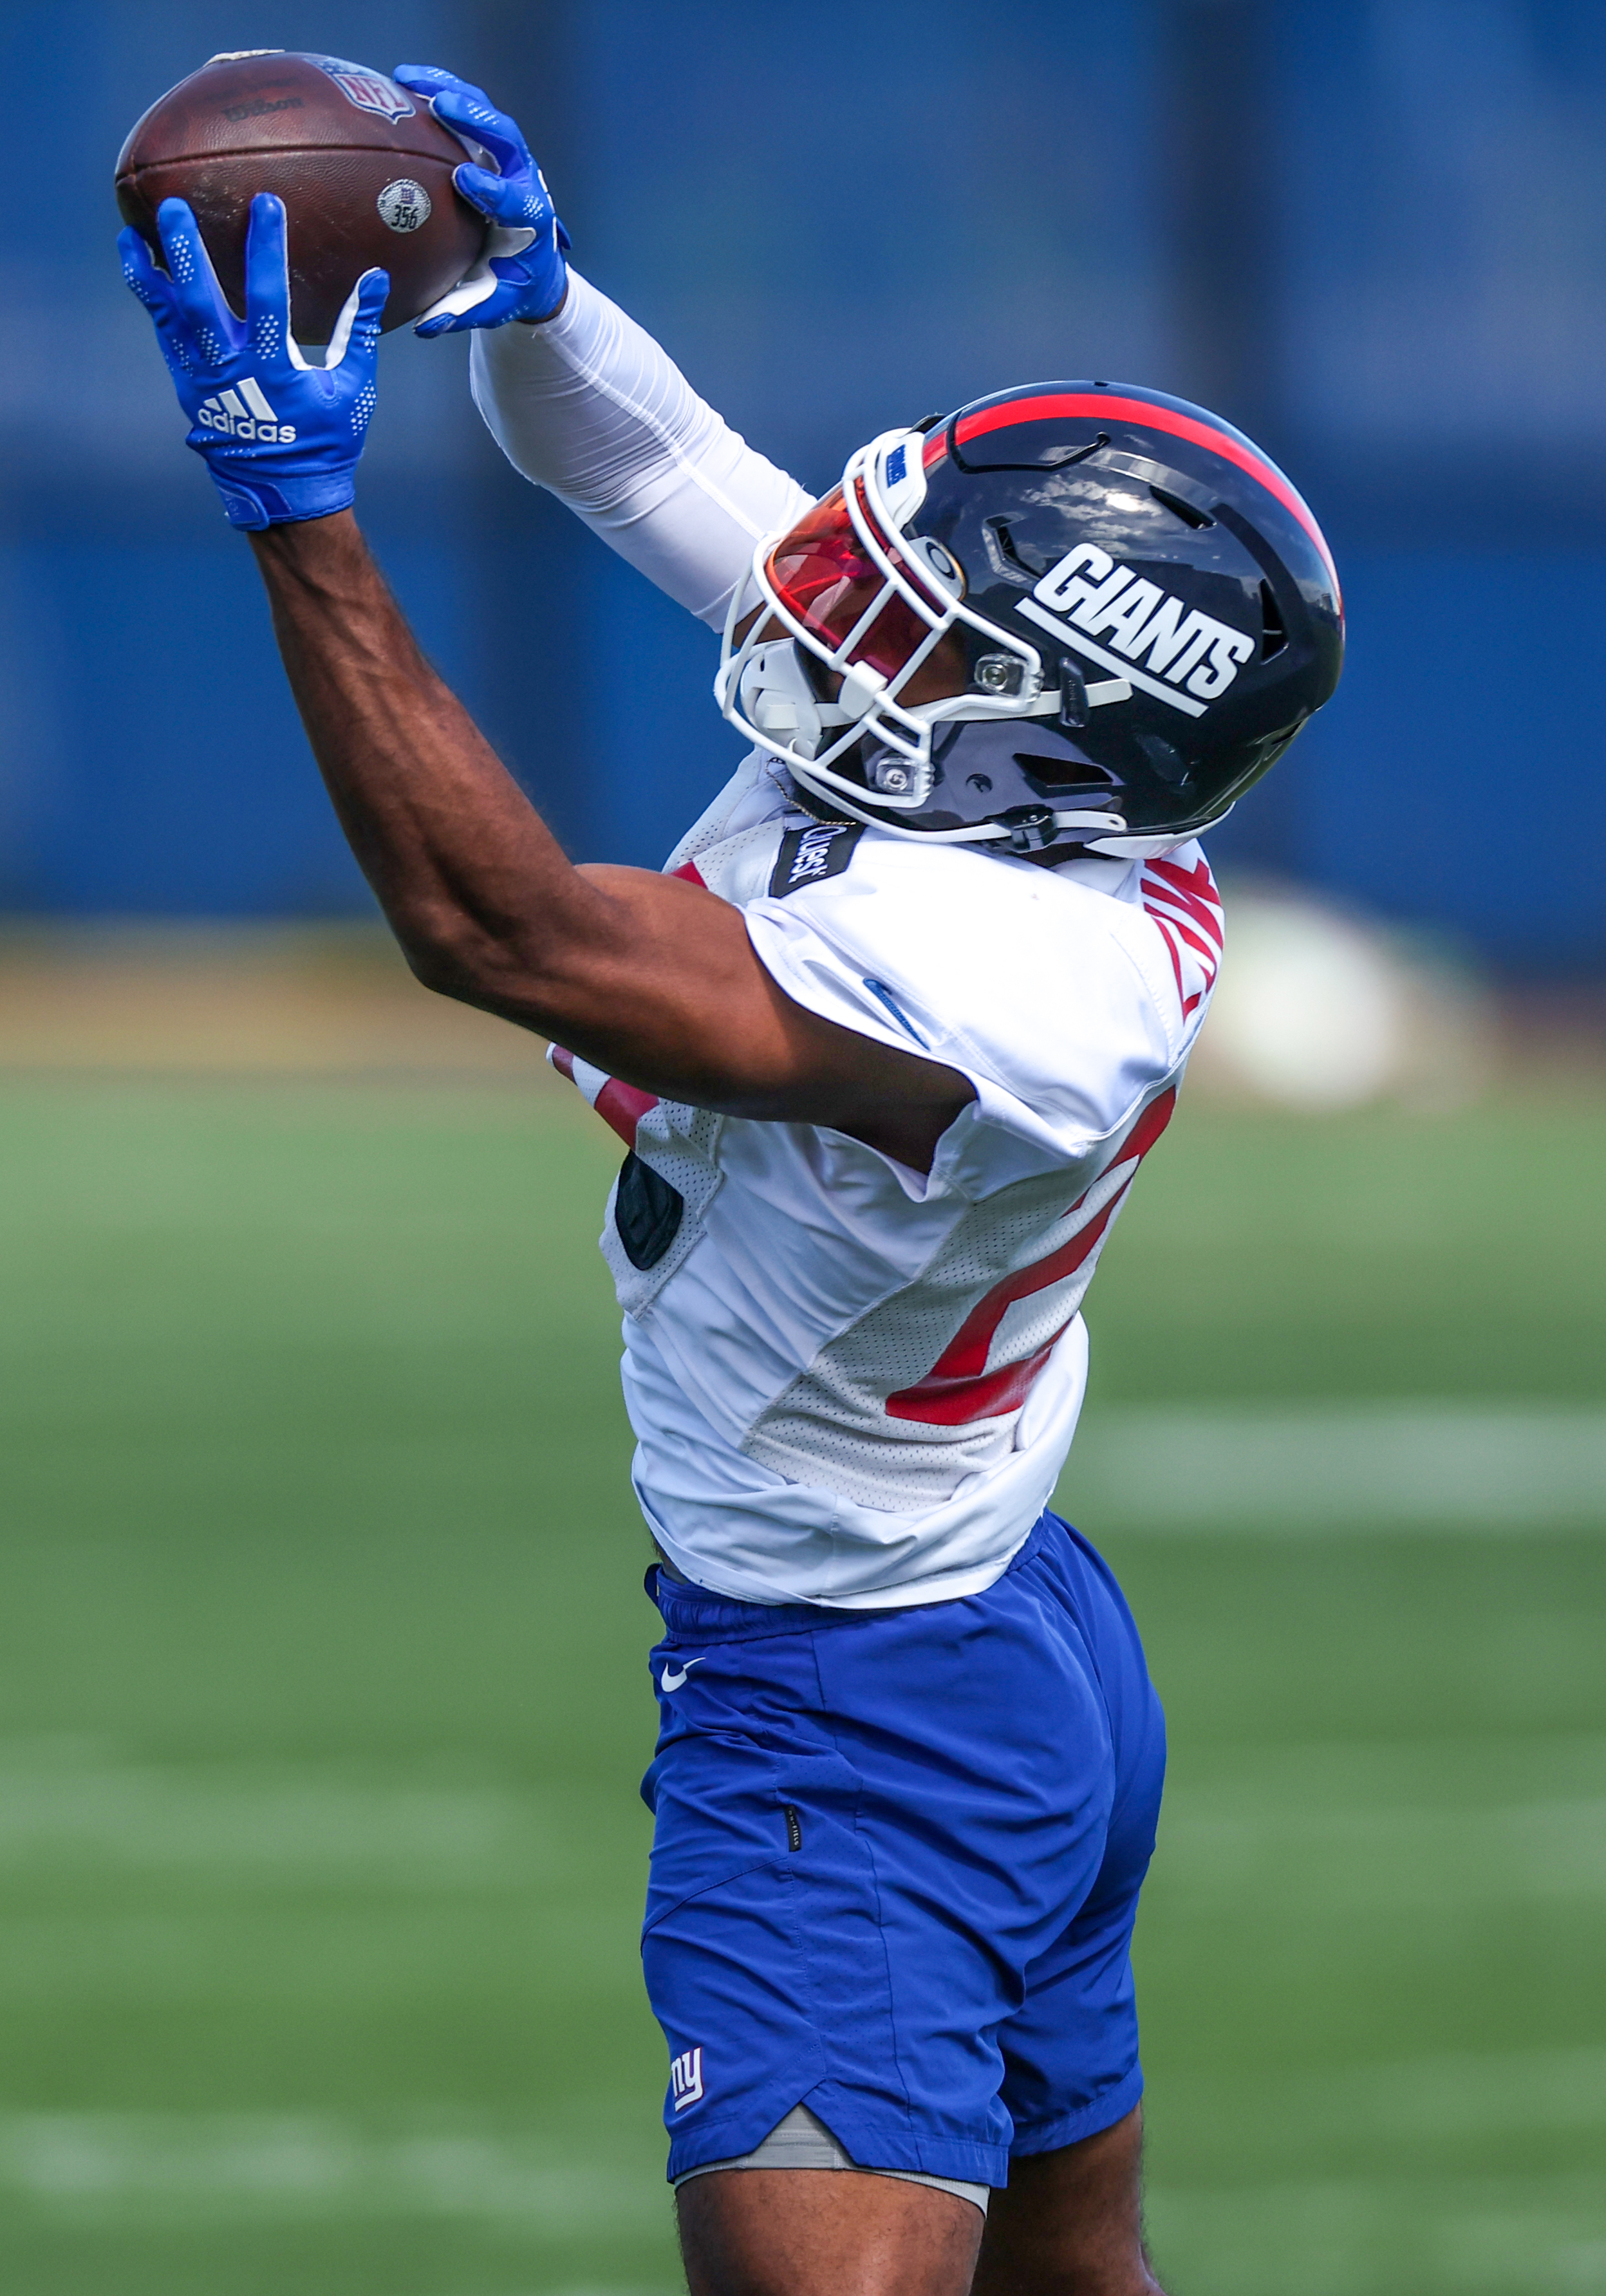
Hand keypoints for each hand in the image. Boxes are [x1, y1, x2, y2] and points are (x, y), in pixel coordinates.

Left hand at [119, 194, 386, 530]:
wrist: (286, 496)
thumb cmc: (326, 443)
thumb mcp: (353, 391)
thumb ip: (361, 333)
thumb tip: (375, 278)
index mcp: (275, 370)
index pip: (268, 296)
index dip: (265, 248)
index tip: (264, 203)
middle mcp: (232, 372)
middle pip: (200, 302)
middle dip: (187, 251)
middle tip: (175, 206)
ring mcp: (203, 381)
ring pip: (169, 318)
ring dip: (151, 273)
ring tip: (131, 232)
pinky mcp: (188, 388)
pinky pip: (165, 337)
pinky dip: (153, 301)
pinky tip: (142, 269)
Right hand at [391, 64, 569, 333]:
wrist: (530, 262)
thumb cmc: (509, 284)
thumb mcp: (492, 304)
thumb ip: (463, 313)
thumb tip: (426, 326)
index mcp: (530, 220)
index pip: (516, 199)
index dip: (493, 188)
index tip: (465, 179)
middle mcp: (523, 179)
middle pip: (507, 139)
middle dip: (476, 120)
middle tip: (441, 106)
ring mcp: (507, 156)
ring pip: (486, 113)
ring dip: (451, 90)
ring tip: (408, 79)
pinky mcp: (488, 142)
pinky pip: (468, 106)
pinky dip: (439, 88)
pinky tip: (403, 79)